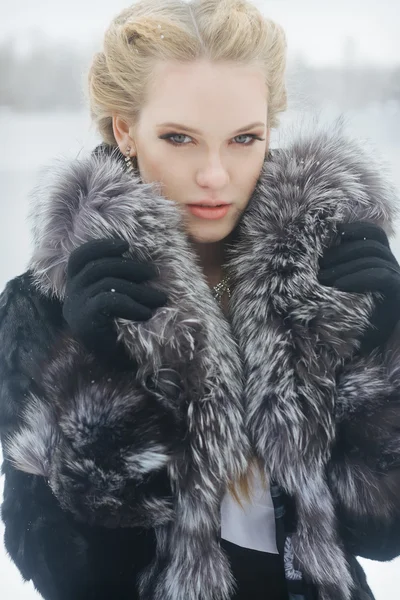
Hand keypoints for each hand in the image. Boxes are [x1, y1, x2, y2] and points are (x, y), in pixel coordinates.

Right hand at [62, 237, 167, 363]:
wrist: (111, 376)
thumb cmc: (121, 340)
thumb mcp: (119, 307)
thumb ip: (120, 285)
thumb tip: (144, 267)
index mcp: (76, 289)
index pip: (80, 258)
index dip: (102, 247)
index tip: (126, 245)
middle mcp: (71, 297)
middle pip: (99, 267)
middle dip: (130, 267)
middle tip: (154, 273)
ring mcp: (75, 309)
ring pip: (107, 283)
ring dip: (139, 289)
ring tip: (160, 299)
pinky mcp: (83, 322)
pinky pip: (109, 301)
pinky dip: (132, 305)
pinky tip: (147, 315)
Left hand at [317, 222, 399, 354]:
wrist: (358, 349)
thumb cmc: (346, 319)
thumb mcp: (338, 289)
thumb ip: (337, 267)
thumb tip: (320, 247)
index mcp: (380, 261)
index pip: (374, 234)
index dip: (356, 229)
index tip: (334, 231)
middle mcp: (393, 267)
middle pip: (370, 246)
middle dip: (340, 254)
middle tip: (317, 270)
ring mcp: (398, 279)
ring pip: (373, 259)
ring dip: (344, 267)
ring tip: (322, 280)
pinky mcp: (398, 293)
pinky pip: (381, 276)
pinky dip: (358, 278)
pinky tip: (339, 287)